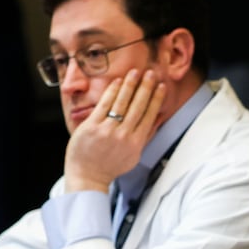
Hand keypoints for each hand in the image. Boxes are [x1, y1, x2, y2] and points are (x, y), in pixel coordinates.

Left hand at [63, 69, 165, 192]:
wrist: (88, 176)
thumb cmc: (110, 167)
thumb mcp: (133, 157)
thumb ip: (144, 138)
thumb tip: (156, 120)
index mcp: (136, 143)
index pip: (149, 115)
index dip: (156, 99)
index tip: (160, 86)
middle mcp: (124, 135)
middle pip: (138, 106)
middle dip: (146, 87)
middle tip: (151, 73)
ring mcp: (107, 130)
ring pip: (122, 102)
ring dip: (130, 85)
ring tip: (135, 72)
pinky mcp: (92, 126)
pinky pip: (104, 104)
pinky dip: (112, 91)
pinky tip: (117, 81)